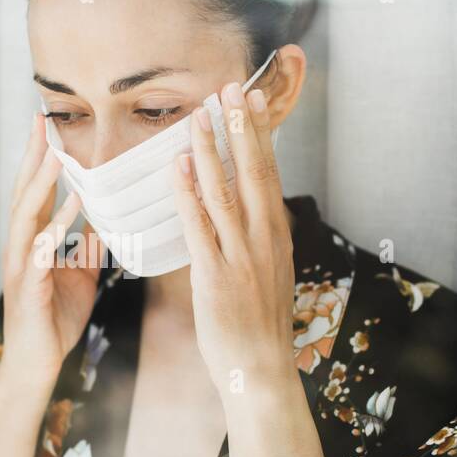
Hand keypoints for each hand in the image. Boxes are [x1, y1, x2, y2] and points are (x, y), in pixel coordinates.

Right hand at [0, 112, 104, 387]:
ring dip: (41, 183)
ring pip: (27, 216)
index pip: (35, 191)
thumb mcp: (80, 273)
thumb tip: (104, 216)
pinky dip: (55, 227)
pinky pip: (41, 252)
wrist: (39, 363)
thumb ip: (87, 244)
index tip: (48, 124)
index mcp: (33, 241)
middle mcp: (22, 247)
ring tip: (55, 152)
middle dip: (33, 156)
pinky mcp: (29, 287)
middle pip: (24, 192)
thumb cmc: (55, 318)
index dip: (41, 158)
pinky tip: (71, 206)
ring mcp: (21, 265)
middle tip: (41, 119)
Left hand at [172, 84, 297, 400]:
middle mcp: (264, 239)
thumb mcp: (267, 271)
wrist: (259, 369)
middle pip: (253, 172)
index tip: (251, 100)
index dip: (259, 135)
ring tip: (200, 115)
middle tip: (229, 88)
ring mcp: (241, 256)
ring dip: (211, 150)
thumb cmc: (258, 323)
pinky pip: (199, 226)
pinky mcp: (215, 276)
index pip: (269, 173)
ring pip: (225, 192)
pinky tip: (179, 166)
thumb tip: (249, 207)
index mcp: (277, 235)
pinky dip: (189, 193)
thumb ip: (256, 237)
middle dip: (240, 128)